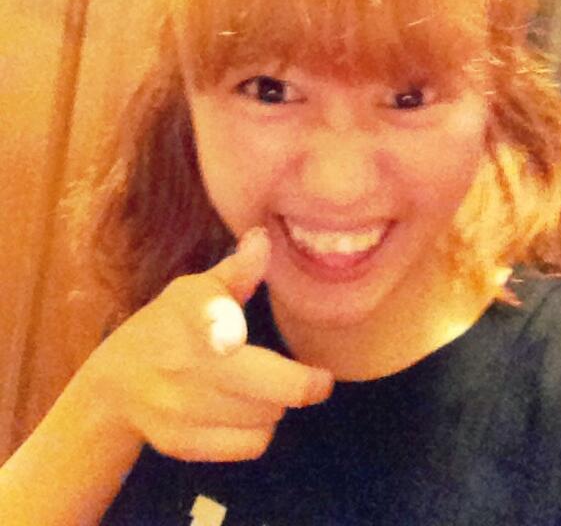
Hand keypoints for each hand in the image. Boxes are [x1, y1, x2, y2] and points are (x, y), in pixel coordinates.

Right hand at [77, 227, 333, 462]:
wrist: (115, 383)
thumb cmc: (165, 326)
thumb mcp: (193, 291)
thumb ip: (236, 271)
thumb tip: (263, 237)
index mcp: (197, 322)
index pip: (252, 345)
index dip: (295, 370)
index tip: (322, 377)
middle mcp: (190, 367)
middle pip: (275, 394)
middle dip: (300, 388)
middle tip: (313, 382)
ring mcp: (185, 410)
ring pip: (266, 419)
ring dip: (275, 406)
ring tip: (263, 389)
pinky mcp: (183, 443)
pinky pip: (248, 445)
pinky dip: (257, 432)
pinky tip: (245, 412)